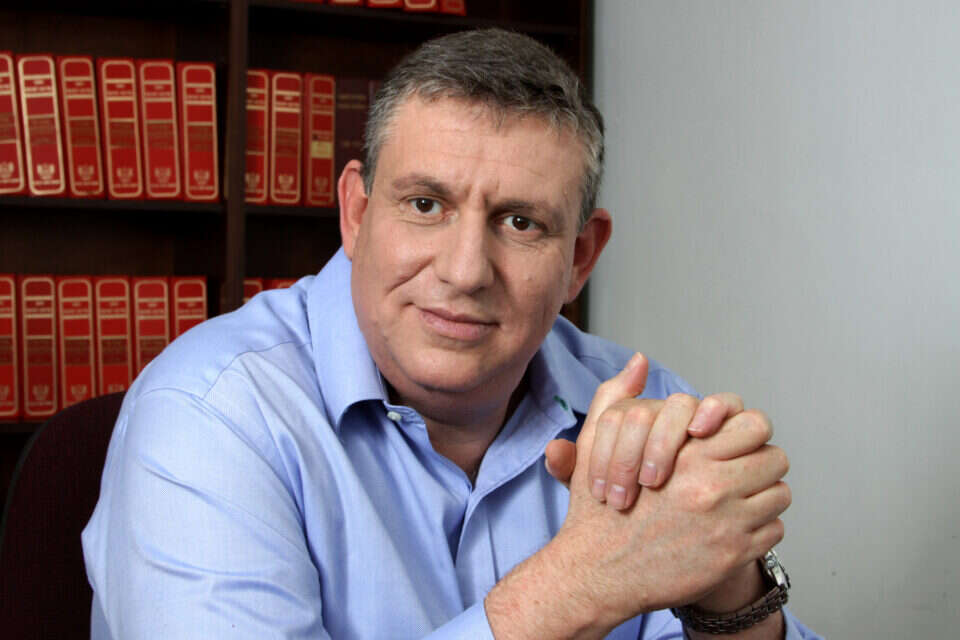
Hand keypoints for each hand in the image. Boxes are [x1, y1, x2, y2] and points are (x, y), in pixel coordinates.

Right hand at [486, 356, 790, 637]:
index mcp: (687, 454)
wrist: (597, 572)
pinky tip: (732, 529)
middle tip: (742, 470)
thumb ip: (617, 395)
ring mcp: (727, 523)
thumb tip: (638, 360)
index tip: (732, 442)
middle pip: (774, 458)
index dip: (746, 432)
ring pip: (779, 495)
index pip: (753, 426)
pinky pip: (773, 531)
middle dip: (760, 462)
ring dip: (762, 496)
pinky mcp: (733, 555)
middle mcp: (712, 486)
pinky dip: (759, 529)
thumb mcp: (596, 442)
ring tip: (739, 500)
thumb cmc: (597, 508)